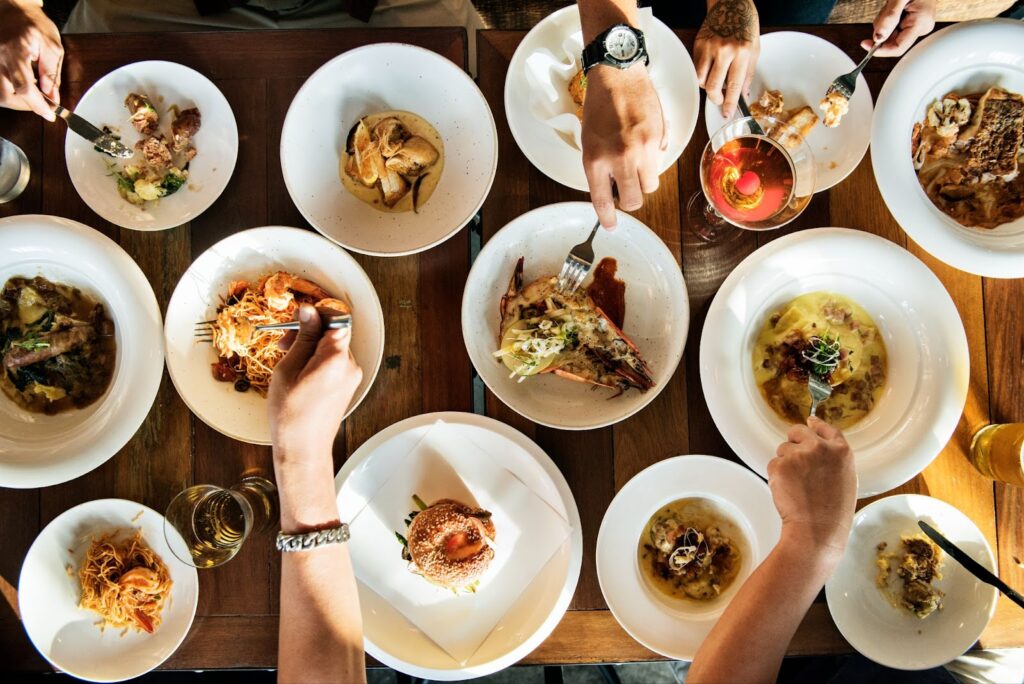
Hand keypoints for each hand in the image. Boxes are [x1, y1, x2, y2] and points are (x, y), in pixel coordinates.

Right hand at [0, 0, 62, 119]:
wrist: (11, 8)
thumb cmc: (32, 23)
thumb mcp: (51, 45)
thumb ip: (52, 73)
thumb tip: (53, 97)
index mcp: (15, 52)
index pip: (24, 87)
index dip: (38, 105)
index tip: (50, 114)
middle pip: (6, 95)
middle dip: (26, 106)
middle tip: (42, 103)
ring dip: (16, 100)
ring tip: (32, 92)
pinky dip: (9, 91)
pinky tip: (20, 84)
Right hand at [268, 303, 362, 463]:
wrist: (302, 449)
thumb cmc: (291, 414)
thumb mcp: (289, 369)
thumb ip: (303, 337)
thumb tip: (308, 311)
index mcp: (337, 358)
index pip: (337, 318)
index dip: (316, 315)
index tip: (297, 319)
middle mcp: (350, 366)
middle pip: (333, 333)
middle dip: (309, 331)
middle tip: (284, 341)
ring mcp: (351, 377)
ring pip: (332, 348)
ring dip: (310, 346)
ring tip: (287, 358)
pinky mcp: (346, 386)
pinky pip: (333, 363)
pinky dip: (316, 360)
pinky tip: (298, 371)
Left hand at [581, 64, 665, 228]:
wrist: (617, 74)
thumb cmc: (599, 106)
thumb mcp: (588, 142)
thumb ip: (600, 169)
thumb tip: (612, 191)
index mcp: (596, 160)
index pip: (603, 201)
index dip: (608, 218)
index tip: (611, 225)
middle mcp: (621, 158)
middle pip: (635, 199)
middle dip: (630, 198)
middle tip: (624, 189)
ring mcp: (643, 148)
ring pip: (651, 184)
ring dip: (643, 179)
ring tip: (634, 161)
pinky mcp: (660, 137)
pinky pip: (660, 160)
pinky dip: (653, 157)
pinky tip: (643, 140)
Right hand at [695, 0, 758, 118]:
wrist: (731, 4)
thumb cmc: (745, 26)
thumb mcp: (755, 50)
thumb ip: (747, 74)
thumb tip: (741, 95)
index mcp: (743, 53)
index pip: (734, 86)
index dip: (729, 103)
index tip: (726, 114)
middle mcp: (725, 51)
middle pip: (712, 87)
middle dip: (715, 98)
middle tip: (719, 99)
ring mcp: (709, 47)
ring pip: (701, 80)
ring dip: (707, 86)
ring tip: (715, 80)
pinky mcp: (699, 44)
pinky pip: (696, 68)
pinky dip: (702, 73)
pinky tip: (710, 67)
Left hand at [768, 416, 856, 564]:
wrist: (818, 530)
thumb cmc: (834, 511)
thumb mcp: (845, 478)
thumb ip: (833, 457)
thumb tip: (818, 439)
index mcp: (841, 451)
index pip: (826, 428)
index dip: (815, 425)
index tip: (810, 423)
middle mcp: (820, 448)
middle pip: (798, 431)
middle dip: (795, 444)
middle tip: (797, 465)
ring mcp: (799, 455)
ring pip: (783, 449)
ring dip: (786, 463)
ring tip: (798, 486)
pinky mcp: (780, 465)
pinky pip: (773, 464)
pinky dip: (776, 476)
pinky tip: (788, 491)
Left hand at [862, 0, 935, 57]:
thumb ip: (889, 17)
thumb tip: (878, 37)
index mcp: (921, 23)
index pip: (898, 48)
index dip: (880, 50)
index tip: (865, 45)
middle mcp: (921, 27)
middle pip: (892, 41)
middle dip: (882, 28)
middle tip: (886, 9)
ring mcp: (917, 25)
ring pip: (890, 34)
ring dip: (884, 21)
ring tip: (891, 5)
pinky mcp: (912, 22)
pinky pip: (893, 27)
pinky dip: (888, 19)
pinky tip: (892, 7)